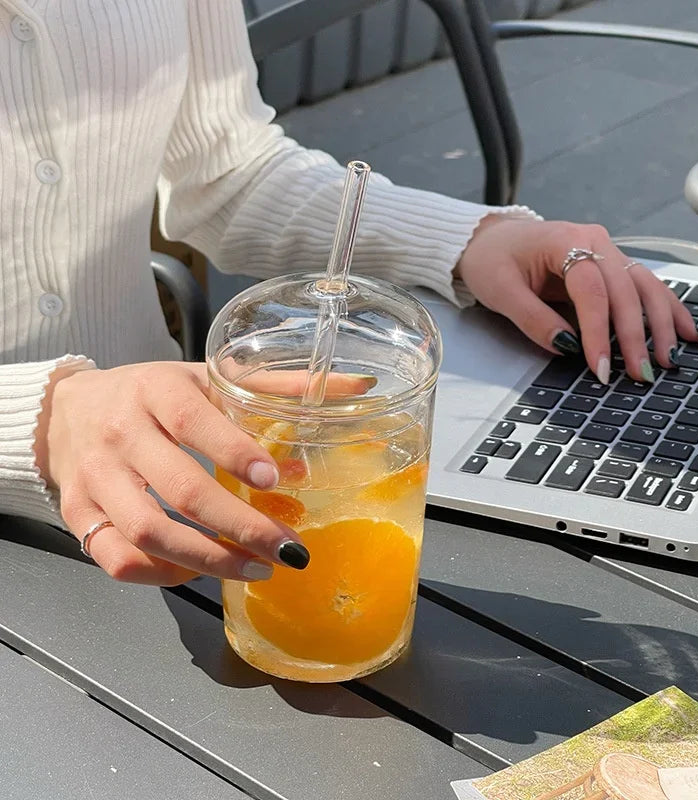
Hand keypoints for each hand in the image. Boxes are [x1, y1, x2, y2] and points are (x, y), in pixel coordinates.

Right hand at [35, 362, 374, 585]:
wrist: (70, 409)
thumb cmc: (155, 394)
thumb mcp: (209, 378)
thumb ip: (278, 386)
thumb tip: (359, 389)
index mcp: (157, 391)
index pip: (194, 422)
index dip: (234, 453)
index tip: (275, 479)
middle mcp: (121, 434)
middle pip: (180, 489)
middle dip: (240, 526)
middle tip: (288, 550)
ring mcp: (95, 478)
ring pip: (148, 532)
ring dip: (207, 560)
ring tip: (256, 570)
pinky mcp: (79, 514)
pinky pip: (116, 557)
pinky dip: (160, 574)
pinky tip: (200, 572)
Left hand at [455, 217, 697, 382]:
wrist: (490, 239)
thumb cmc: (492, 259)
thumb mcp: (500, 290)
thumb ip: (533, 319)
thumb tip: (567, 347)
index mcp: (566, 240)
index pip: (593, 291)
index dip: (599, 332)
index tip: (601, 367)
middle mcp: (595, 242)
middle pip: (626, 290)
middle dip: (636, 335)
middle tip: (642, 372)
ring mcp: (607, 252)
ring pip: (645, 287)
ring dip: (661, 324)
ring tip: (669, 357)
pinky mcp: (611, 267)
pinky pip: (644, 288)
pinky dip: (666, 310)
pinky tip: (685, 331)